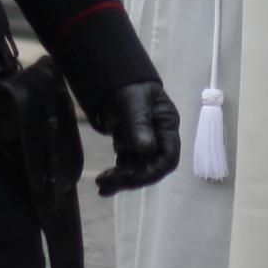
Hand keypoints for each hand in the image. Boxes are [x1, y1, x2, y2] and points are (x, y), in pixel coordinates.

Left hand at [94, 81, 180, 195]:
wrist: (114, 82)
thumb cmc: (128, 87)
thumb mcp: (132, 102)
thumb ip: (139, 124)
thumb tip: (146, 149)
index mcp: (167, 125)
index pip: (167, 159)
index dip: (149, 172)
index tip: (126, 176)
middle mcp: (160, 138)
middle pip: (151, 168)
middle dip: (130, 178)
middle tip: (105, 182)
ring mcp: (147, 144)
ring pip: (138, 170)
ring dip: (120, 179)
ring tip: (100, 183)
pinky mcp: (133, 147)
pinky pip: (128, 166)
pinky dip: (116, 176)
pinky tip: (104, 184)